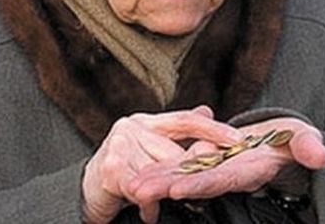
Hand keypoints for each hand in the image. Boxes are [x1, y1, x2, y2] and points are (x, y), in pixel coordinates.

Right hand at [81, 106, 242, 223]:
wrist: (86, 190)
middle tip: (202, 189)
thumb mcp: (151, 150)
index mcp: (147, 121)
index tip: (237, 139)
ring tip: (175, 201)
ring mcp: (121, 145)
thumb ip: (177, 136)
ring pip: (160, 174)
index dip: (212, 129)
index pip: (185, 119)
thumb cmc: (122, 171)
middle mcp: (132, 127)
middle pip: (175, 152)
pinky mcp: (113, 167)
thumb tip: (207, 112)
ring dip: (166, 194)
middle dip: (189, 175)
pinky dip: (148, 204)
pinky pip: (142, 190)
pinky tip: (150, 213)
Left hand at [127, 117, 324, 215]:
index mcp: (250, 169)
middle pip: (195, 182)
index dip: (203, 184)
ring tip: (130, 186)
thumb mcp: (306, 139)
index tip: (180, 189)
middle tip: (139, 191)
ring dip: (157, 181)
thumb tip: (319, 157)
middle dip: (168, 188)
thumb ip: (308, 147)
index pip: (224, 178)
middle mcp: (229, 173)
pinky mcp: (206, 159)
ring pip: (182, 175)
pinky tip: (137, 173)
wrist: (283, 142)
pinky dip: (160, 169)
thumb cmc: (296, 141)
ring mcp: (216, 168)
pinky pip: (180, 166)